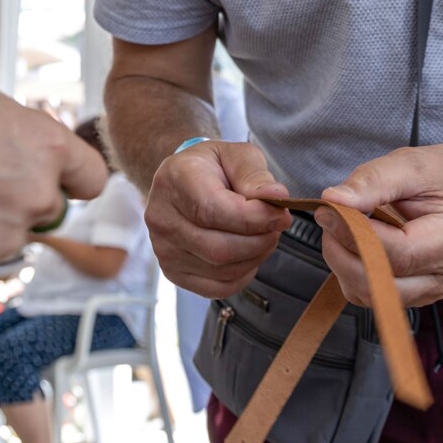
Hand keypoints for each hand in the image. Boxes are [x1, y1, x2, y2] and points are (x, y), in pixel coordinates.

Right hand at [146, 140, 290, 296]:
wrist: (182, 182)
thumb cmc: (212, 167)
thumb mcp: (236, 155)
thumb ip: (255, 174)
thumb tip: (276, 197)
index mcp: (175, 180)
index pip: (212, 210)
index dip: (254, 218)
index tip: (280, 214)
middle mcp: (162, 217)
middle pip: (218, 248)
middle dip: (260, 241)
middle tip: (277, 226)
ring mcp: (164, 249)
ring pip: (221, 271)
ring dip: (255, 257)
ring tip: (264, 235)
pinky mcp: (173, 272)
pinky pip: (217, 288)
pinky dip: (243, 275)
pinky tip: (248, 254)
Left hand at [315, 142, 442, 308]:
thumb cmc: (440, 174)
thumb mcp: (409, 164)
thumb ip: (372, 181)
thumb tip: (334, 199)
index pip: (399, 253)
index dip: (355, 236)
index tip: (328, 212)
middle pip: (382, 284)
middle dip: (343, 254)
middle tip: (328, 220)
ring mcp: (433, 289)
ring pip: (373, 296)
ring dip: (345, 266)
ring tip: (342, 230)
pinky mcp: (417, 294)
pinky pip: (374, 296)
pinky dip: (355, 274)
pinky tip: (356, 246)